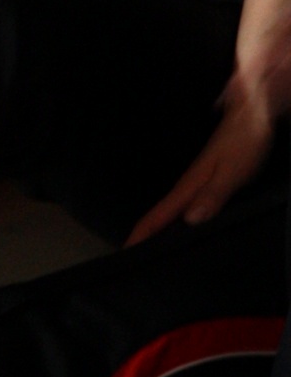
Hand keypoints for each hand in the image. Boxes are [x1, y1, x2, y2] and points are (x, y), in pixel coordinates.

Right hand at [127, 70, 275, 242]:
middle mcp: (189, 185)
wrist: (250, 117)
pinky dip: (173, 222)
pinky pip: (183, 208)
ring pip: (170, 213)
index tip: (125, 253)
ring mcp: (196, 183)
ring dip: (156, 230)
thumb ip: (213, 195)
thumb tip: (190, 220)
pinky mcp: (206, 183)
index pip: (157, 215)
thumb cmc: (243, 142)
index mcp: (190, 186)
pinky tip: (177, 231)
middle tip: (131, 259)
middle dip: (142, 237)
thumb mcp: (232, 171)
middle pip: (159, 216)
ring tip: (147, 249)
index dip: (140, 234)